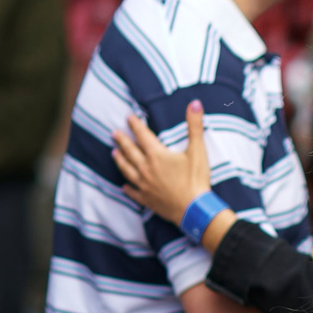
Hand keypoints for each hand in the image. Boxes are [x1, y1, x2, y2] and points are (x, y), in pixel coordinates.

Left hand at [114, 102, 223, 241]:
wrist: (193, 209)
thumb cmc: (196, 179)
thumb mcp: (198, 150)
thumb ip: (194, 125)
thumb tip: (194, 103)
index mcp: (157, 155)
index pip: (142, 135)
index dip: (135, 125)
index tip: (128, 117)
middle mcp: (146, 168)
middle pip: (130, 151)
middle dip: (122, 141)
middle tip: (114, 133)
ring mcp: (144, 185)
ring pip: (127, 170)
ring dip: (120, 160)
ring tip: (114, 153)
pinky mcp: (147, 199)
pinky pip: (133, 192)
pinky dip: (127, 188)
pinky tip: (124, 186)